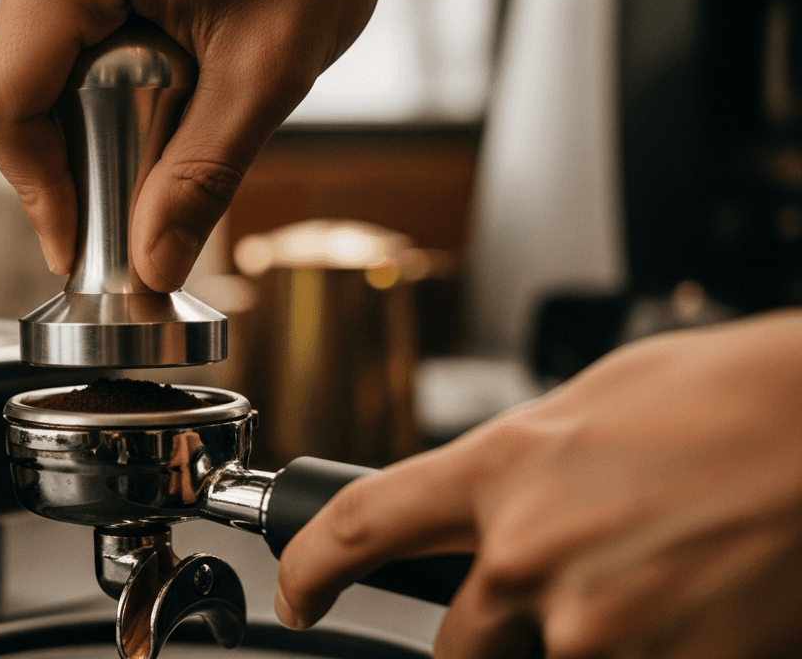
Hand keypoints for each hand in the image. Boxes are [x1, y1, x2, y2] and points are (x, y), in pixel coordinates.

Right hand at [0, 0, 412, 289]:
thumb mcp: (265, 73)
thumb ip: (202, 176)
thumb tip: (153, 261)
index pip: (4, 106)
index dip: (38, 193)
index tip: (79, 246)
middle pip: (6, 98)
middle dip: (59, 171)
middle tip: (125, 220)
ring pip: (22, 80)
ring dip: (74, 135)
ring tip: (147, 155)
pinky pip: (46, 51)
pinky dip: (84, 99)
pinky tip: (142, 110)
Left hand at [275, 310, 801, 656]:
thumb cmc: (733, 399)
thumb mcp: (593, 405)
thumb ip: (522, 467)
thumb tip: (494, 502)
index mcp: (502, 469)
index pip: (357, 526)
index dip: (309, 571)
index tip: (300, 595)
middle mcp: (528, 553)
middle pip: (454, 644)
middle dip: (491, 635)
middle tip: (562, 596)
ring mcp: (593, 625)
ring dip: (580, 642)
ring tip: (653, 582)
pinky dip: (646, 648)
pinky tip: (690, 608)